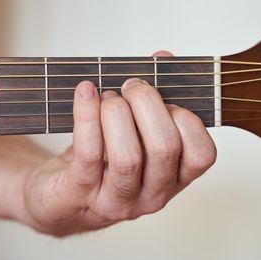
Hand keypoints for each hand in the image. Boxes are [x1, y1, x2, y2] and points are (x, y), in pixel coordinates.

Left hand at [20, 53, 216, 236]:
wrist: (59, 196)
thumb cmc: (103, 158)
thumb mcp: (135, 129)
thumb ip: (155, 95)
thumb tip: (164, 58)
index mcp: (174, 179)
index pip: (202, 155)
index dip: (187, 118)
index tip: (165, 98)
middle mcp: (152, 196)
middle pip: (165, 148)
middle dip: (147, 103)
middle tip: (131, 87)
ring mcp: (117, 200)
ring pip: (127, 157)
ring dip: (116, 113)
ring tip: (108, 96)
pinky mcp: (81, 195)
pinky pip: (89, 153)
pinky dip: (87, 115)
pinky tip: (86, 93)